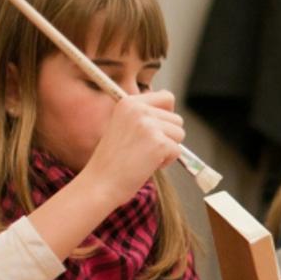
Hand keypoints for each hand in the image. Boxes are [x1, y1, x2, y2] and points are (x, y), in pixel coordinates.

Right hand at [78, 90, 184, 208]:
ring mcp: (148, 125)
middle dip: (168, 136)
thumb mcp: (124, 127)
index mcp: (129, 102)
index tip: (157, 130)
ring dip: (168, 149)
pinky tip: (147, 165)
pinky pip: (178, 151)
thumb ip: (145, 117)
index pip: (167, 97)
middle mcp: (138, 109)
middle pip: (177, 118)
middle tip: (145, 149)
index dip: (167, 115)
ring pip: (180, 134)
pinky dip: (166, 162)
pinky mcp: (158, 143)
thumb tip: (174, 117)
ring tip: (145, 156)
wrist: (100, 183)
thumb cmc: (113, 161)